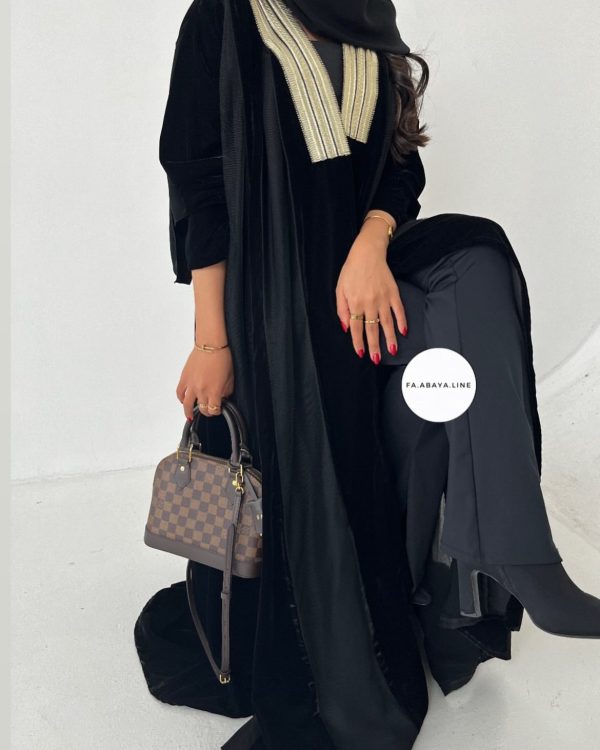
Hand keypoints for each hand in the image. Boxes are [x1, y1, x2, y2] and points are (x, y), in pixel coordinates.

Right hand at [176, 346, 234, 418]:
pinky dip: (180, 399)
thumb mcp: (231, 377)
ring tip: (190, 415)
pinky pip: (179, 392)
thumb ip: (227, 390)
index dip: (216, 412)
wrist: (211, 344)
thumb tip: (223, 397)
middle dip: (206, 412)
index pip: (213, 410)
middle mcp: (201, 390)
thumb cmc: (222, 357)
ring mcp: (191, 384)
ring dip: (188, 412)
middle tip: (208, 410)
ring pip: (186, 404)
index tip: (218, 409)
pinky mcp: (184, 378)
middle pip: (202, 409)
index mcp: (214, 391)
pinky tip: (183, 401)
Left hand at [335, 231, 406, 363]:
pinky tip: (403, 332)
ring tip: (392, 351)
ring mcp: (383, 298)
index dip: (358, 342)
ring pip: (387, 323)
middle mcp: (370, 303)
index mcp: (355, 303)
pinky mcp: (393, 293)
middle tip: (376, 359)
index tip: (361, 353)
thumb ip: (341, 310)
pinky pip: (399, 310)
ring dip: (390, 338)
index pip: (356, 328)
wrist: (367, 253)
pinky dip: (402, 321)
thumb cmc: (351, 271)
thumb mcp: (339, 289)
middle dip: (374, 346)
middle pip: (372, 329)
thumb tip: (346, 327)